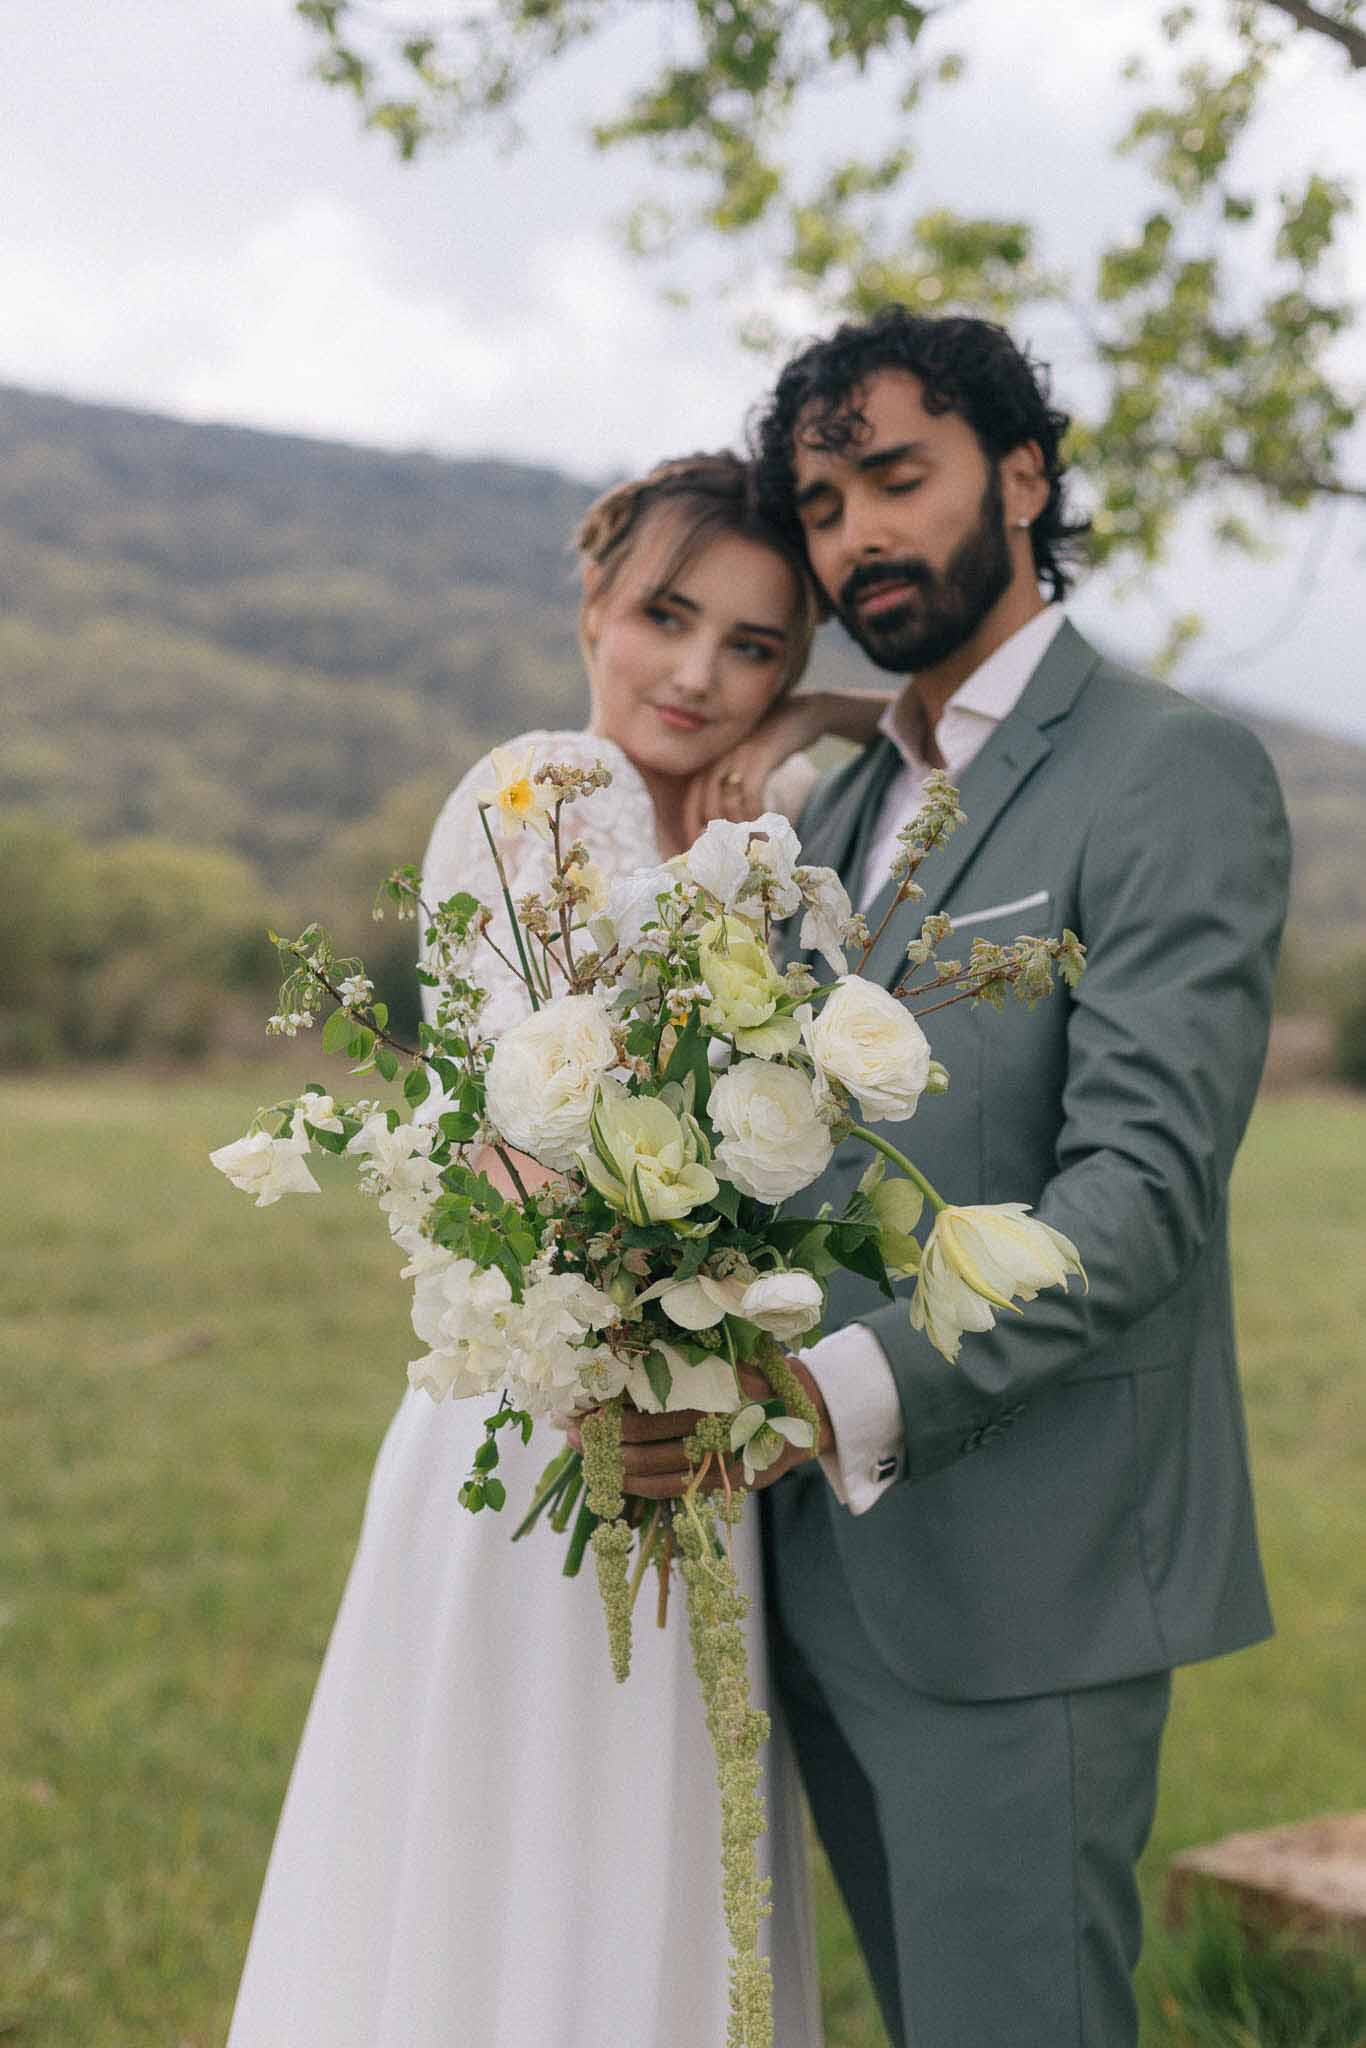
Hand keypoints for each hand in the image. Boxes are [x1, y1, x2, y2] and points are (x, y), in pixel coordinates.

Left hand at [569, 1357, 834, 1499]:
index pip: (649, 1394)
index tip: (581, 1399)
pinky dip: (640, 1485)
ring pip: (653, 1465)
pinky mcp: (725, 1480)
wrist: (809, 1411)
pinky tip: (617, 1479)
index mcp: (713, 1382)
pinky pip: (672, 1488)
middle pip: (644, 1431)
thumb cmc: (757, 1375)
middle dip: (601, 1433)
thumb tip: (621, 1361)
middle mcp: (716, 1419)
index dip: (610, 1401)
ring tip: (583, 1455)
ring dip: (611, 1463)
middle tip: (569, 1429)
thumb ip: (684, 1360)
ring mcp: (721, 1454)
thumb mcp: (727, 1356)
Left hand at [680, 694, 828, 842]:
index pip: (692, 803)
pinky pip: (751, 797)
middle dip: (717, 839)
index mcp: (711, 761)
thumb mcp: (747, 762)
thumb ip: (733, 787)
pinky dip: (758, 819)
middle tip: (731, 861)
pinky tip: (768, 832)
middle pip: (708, 808)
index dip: (694, 831)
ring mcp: (737, 756)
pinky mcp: (758, 757)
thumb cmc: (774, 743)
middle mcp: (718, 759)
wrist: (804, 712)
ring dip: (742, 833)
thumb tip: (725, 824)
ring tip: (755, 851)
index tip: (701, 855)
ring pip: (729, 806)